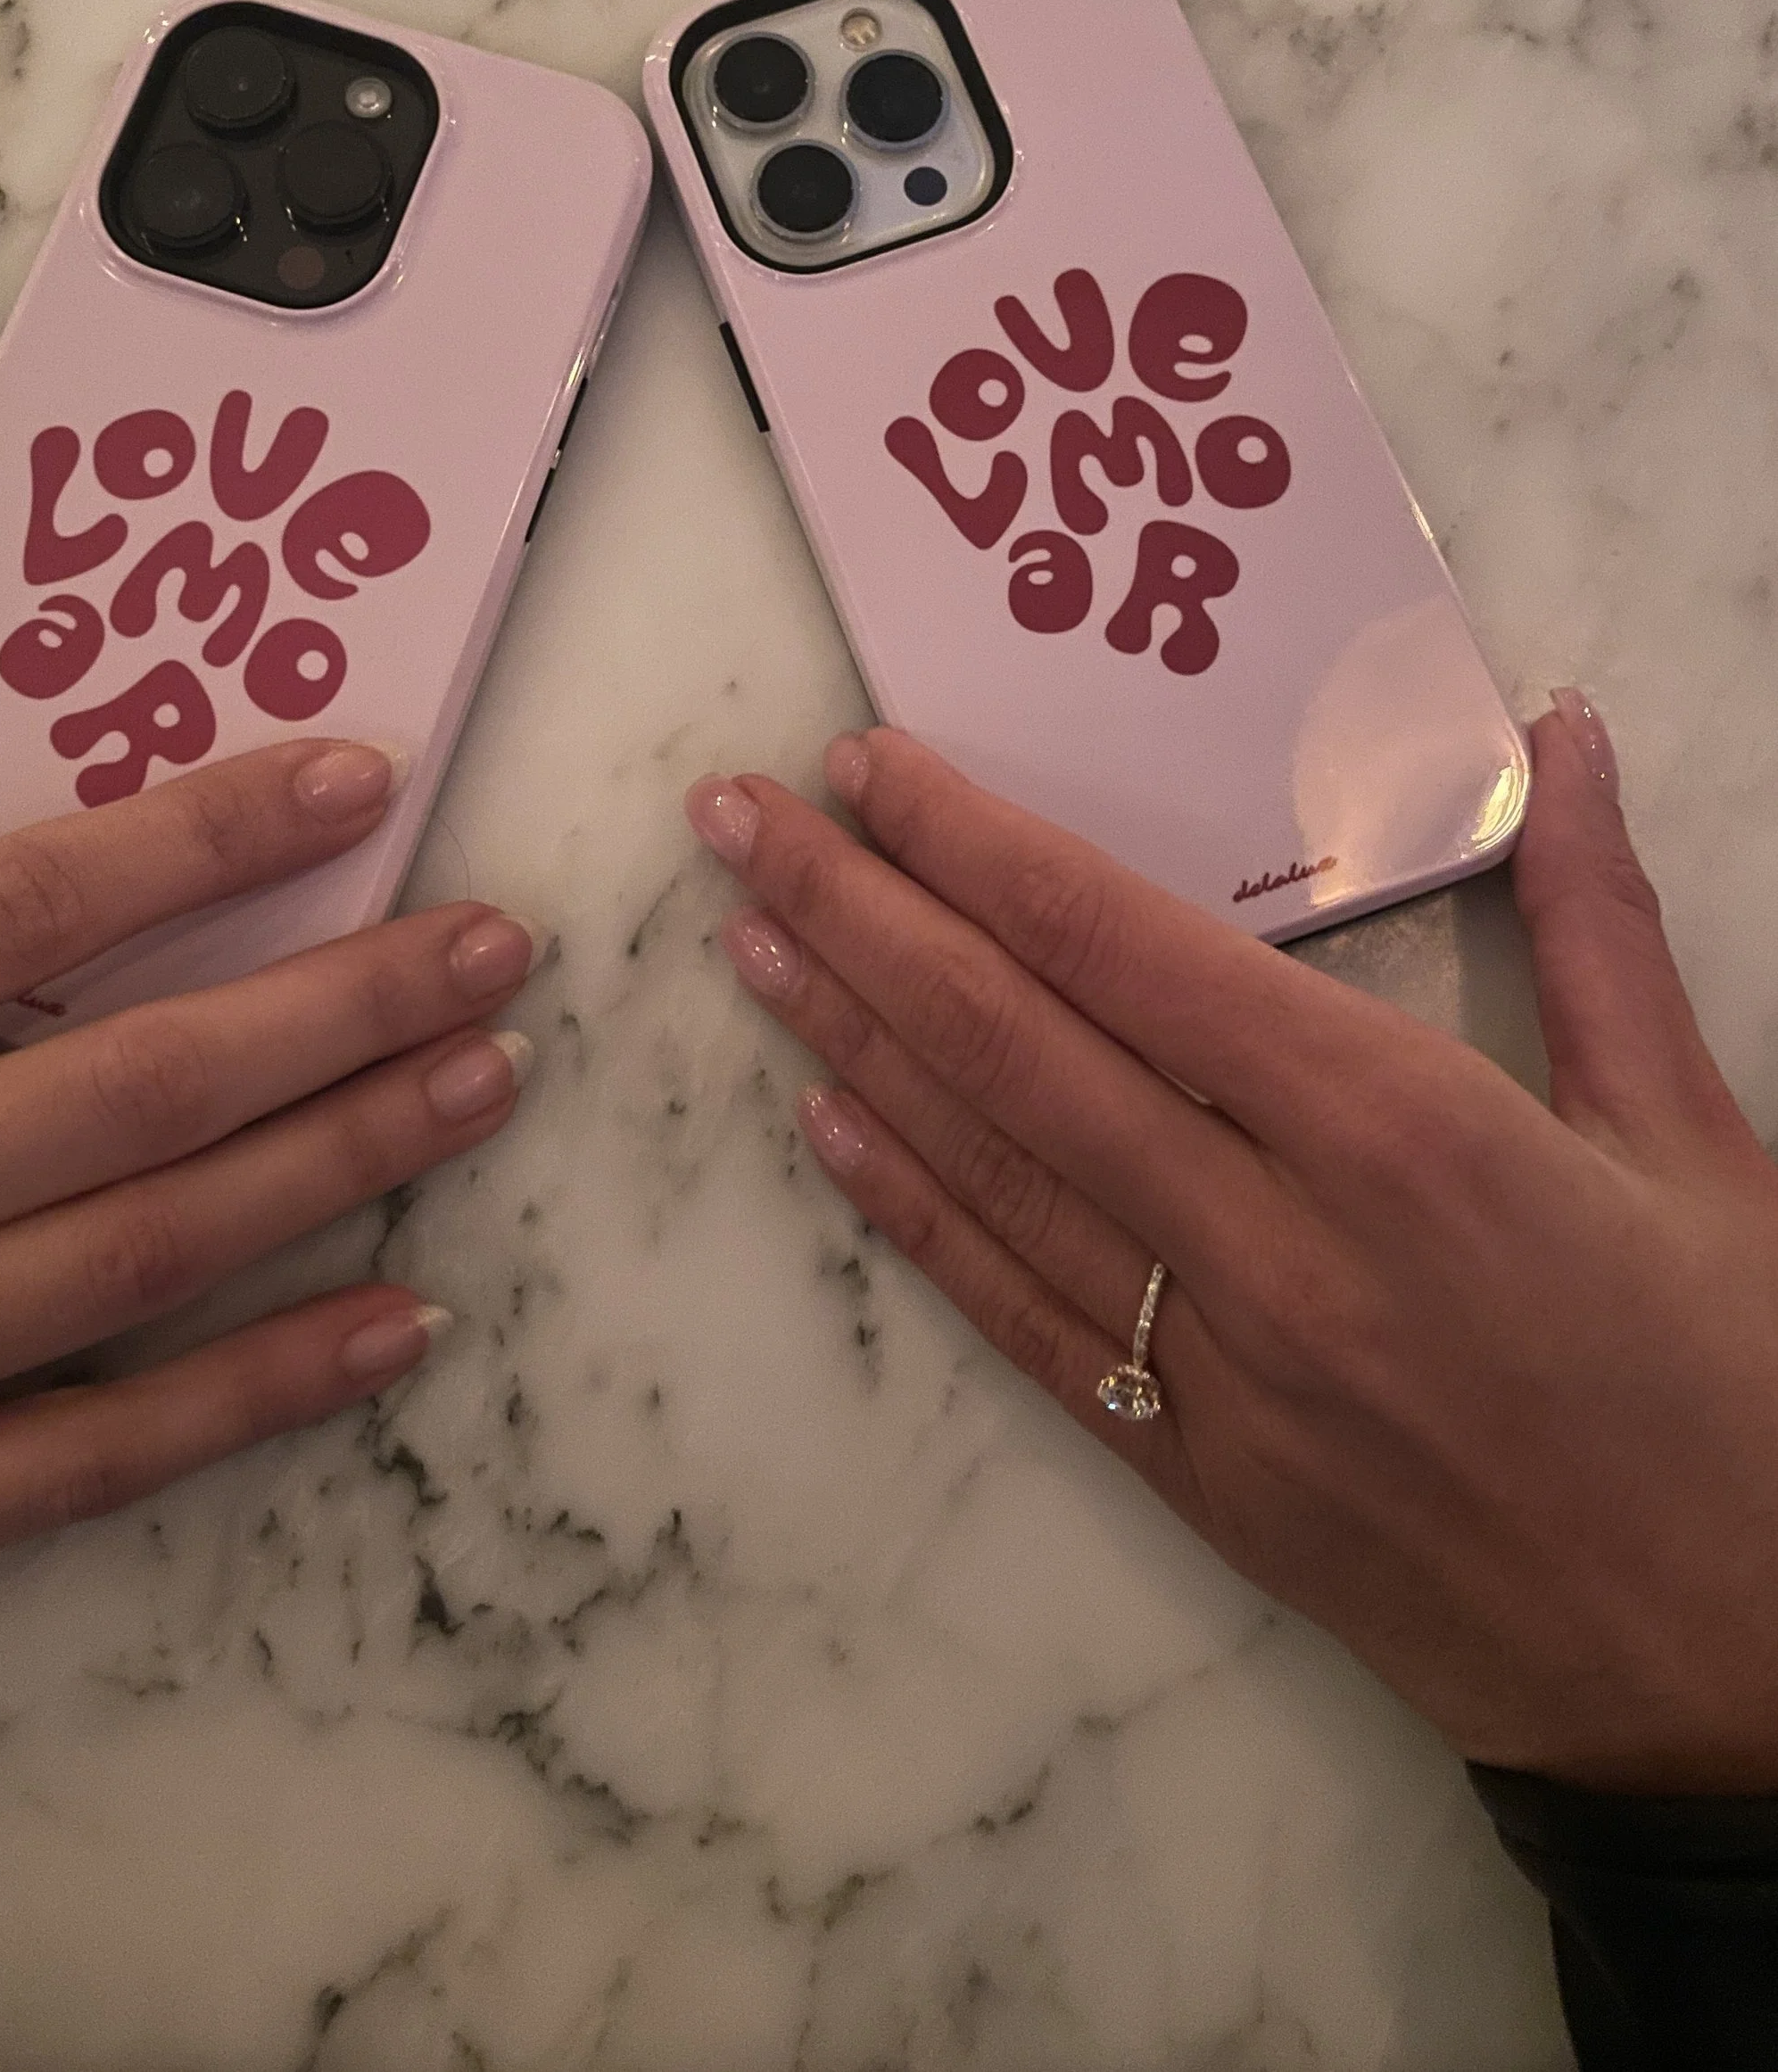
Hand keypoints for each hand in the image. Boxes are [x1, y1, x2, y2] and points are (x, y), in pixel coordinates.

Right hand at [0, 671, 539, 1719]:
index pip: (7, 907)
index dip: (197, 839)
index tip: (352, 781)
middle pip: (134, 1085)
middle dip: (340, 1003)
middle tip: (499, 946)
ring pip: (145, 1254)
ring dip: (337, 1162)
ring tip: (484, 1084)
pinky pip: (91, 1460)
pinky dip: (252, 1397)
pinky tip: (391, 1331)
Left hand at [686, 700, 1777, 1793]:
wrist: (1738, 1680)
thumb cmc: (1736, 1389)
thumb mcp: (1696, 1135)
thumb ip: (1600, 923)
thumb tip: (1558, 728)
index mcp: (1396, 1127)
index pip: (1122, 947)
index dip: (975, 845)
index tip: (868, 764)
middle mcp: (1272, 1239)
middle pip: (1012, 1042)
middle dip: (857, 910)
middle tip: (731, 818)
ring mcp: (1216, 1370)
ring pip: (989, 1169)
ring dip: (849, 1041)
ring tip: (744, 936)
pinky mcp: (1195, 1475)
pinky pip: (1020, 1320)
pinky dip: (915, 1216)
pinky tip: (828, 1128)